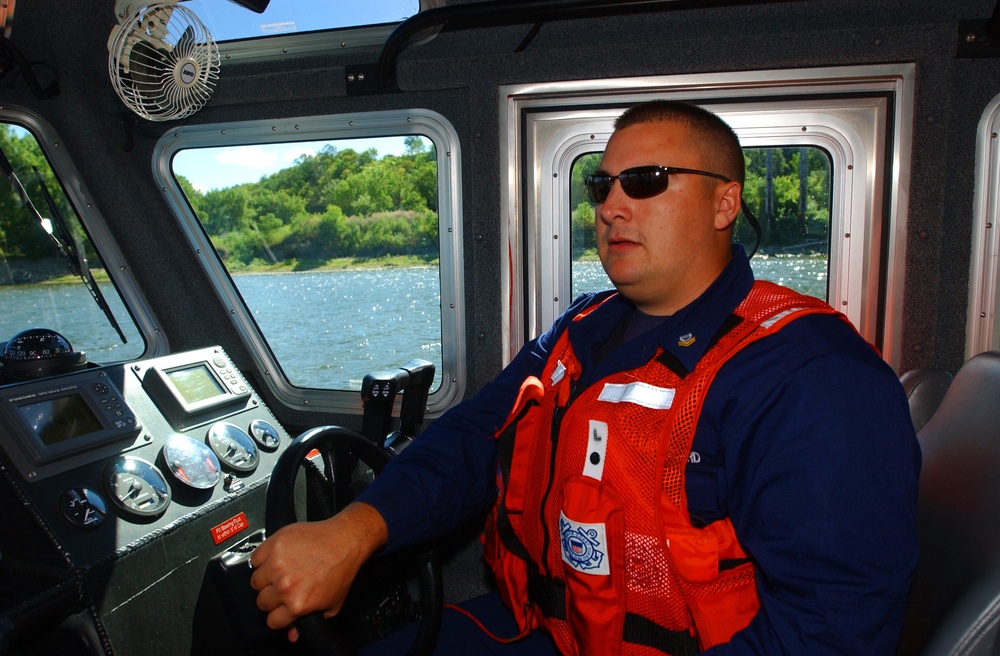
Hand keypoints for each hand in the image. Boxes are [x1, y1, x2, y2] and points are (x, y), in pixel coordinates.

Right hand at [249, 502, 388, 640]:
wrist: (345, 541)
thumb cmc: (341, 570)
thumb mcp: (331, 605)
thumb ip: (309, 621)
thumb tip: (292, 634)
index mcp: (297, 603)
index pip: (272, 620)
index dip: (277, 616)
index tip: (280, 609)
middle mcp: (285, 586)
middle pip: (262, 601)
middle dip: (272, 598)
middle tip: (283, 588)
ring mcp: (277, 564)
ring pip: (256, 581)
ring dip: (265, 579)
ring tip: (280, 573)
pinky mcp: (275, 545)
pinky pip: (255, 559)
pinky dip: (262, 560)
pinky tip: (275, 559)